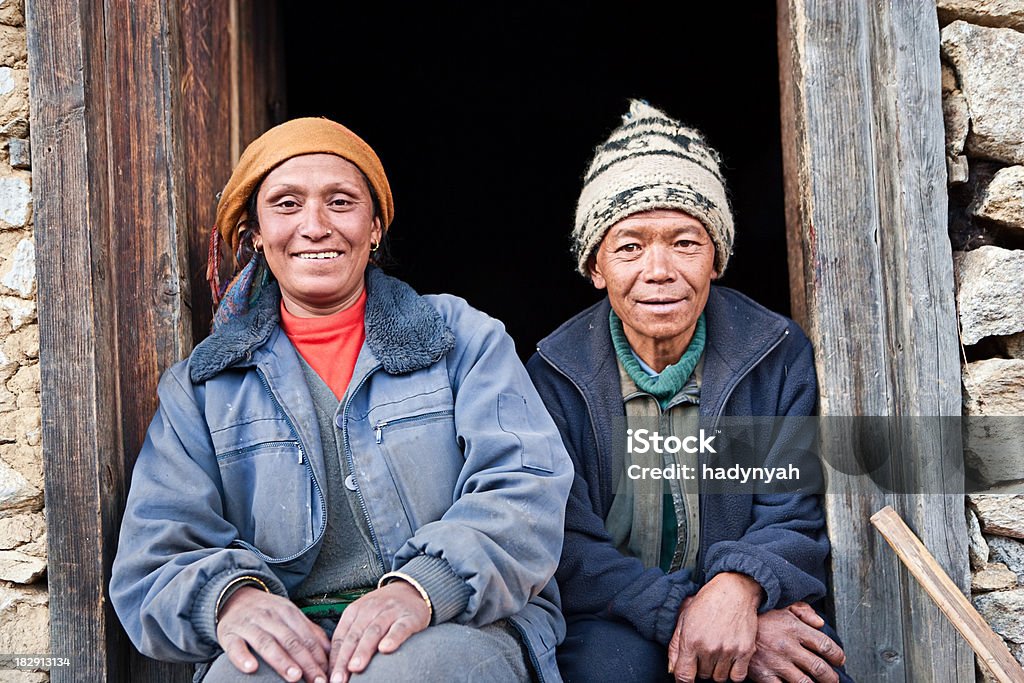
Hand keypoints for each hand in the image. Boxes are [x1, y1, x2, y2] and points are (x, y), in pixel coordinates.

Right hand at [216, 586, 330, 682]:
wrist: (234, 598)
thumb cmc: (267, 613)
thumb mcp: (289, 615)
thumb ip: (309, 632)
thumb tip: (329, 651)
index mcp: (288, 612)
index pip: (306, 637)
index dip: (319, 657)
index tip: (327, 674)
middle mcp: (269, 616)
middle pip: (290, 640)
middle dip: (306, 662)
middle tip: (316, 680)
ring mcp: (248, 625)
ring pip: (267, 642)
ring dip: (282, 661)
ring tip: (294, 677)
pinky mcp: (229, 634)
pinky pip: (235, 646)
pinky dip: (242, 657)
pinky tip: (251, 668)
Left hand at [328, 580, 430, 682]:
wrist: (411, 590)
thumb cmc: (383, 610)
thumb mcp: (363, 618)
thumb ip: (351, 638)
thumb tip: (337, 667)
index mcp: (354, 611)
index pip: (340, 637)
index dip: (334, 659)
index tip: (331, 677)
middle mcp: (370, 609)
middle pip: (354, 636)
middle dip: (344, 659)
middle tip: (338, 678)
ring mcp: (390, 612)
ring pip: (374, 632)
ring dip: (363, 651)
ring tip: (355, 668)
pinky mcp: (409, 617)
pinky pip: (400, 628)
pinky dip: (392, 638)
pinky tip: (386, 649)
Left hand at [668, 572, 762, 681]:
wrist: (734, 590)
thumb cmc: (707, 602)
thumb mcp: (684, 619)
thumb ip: (675, 647)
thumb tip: (672, 670)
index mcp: (691, 640)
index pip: (684, 676)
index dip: (683, 680)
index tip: (686, 677)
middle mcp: (709, 647)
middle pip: (702, 676)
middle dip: (701, 667)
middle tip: (705, 650)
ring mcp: (728, 650)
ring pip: (719, 678)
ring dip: (717, 669)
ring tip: (717, 652)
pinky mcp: (745, 651)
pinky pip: (737, 677)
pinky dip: (733, 672)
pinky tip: (729, 659)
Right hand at [747, 602, 845, 681]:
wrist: (727, 620)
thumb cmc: (758, 614)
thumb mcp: (781, 605)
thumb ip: (802, 611)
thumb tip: (820, 622)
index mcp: (794, 628)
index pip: (825, 645)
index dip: (837, 655)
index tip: (840, 660)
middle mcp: (788, 646)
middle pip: (819, 668)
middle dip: (831, 677)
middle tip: (834, 679)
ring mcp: (776, 662)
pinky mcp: (763, 674)